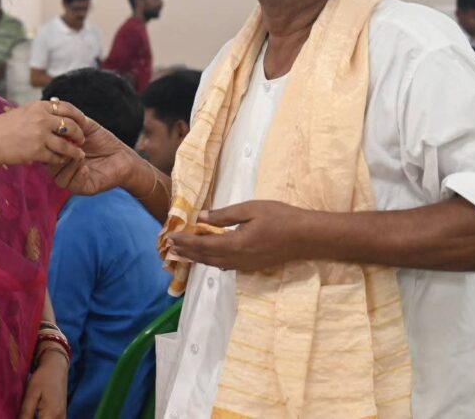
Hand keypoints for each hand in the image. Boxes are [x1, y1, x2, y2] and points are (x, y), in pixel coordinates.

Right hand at [0, 100, 86, 171]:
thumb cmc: (4, 127)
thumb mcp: (23, 111)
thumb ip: (40, 110)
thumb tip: (57, 105)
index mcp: (39, 106)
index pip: (67, 107)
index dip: (78, 115)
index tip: (83, 122)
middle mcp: (42, 119)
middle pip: (71, 125)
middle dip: (79, 134)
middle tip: (82, 139)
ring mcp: (40, 135)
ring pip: (66, 144)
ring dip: (74, 150)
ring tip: (78, 154)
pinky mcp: (37, 151)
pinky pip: (56, 157)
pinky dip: (61, 159)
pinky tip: (61, 160)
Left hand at [18, 348, 66, 418]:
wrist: (56, 366)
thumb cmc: (43, 377)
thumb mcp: (31, 394)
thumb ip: (25, 413)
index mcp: (51, 414)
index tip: (20, 417)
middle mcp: (60, 418)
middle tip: (23, 414)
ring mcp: (62, 417)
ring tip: (28, 414)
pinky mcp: (62, 415)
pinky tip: (36, 415)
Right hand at [48, 119, 139, 195]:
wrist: (123, 156)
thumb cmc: (104, 142)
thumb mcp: (87, 128)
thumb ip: (72, 120)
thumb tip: (57, 105)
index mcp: (62, 153)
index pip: (46, 151)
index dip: (50, 144)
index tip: (59, 136)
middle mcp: (64, 168)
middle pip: (48, 166)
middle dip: (58, 155)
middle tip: (71, 146)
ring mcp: (72, 179)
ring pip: (58, 177)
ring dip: (68, 166)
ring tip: (81, 156)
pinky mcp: (83, 188)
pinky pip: (72, 185)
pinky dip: (77, 176)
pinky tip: (86, 168)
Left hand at [167, 201, 305, 271]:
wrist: (305, 237)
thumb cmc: (280, 218)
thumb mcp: (250, 209)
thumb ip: (224, 216)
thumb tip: (200, 218)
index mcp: (235, 243)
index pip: (202, 245)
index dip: (185, 242)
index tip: (171, 237)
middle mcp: (236, 258)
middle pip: (205, 258)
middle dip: (186, 252)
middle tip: (170, 247)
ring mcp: (244, 265)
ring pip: (213, 263)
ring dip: (196, 258)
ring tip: (182, 253)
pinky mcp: (251, 266)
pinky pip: (224, 265)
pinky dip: (210, 260)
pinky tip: (207, 256)